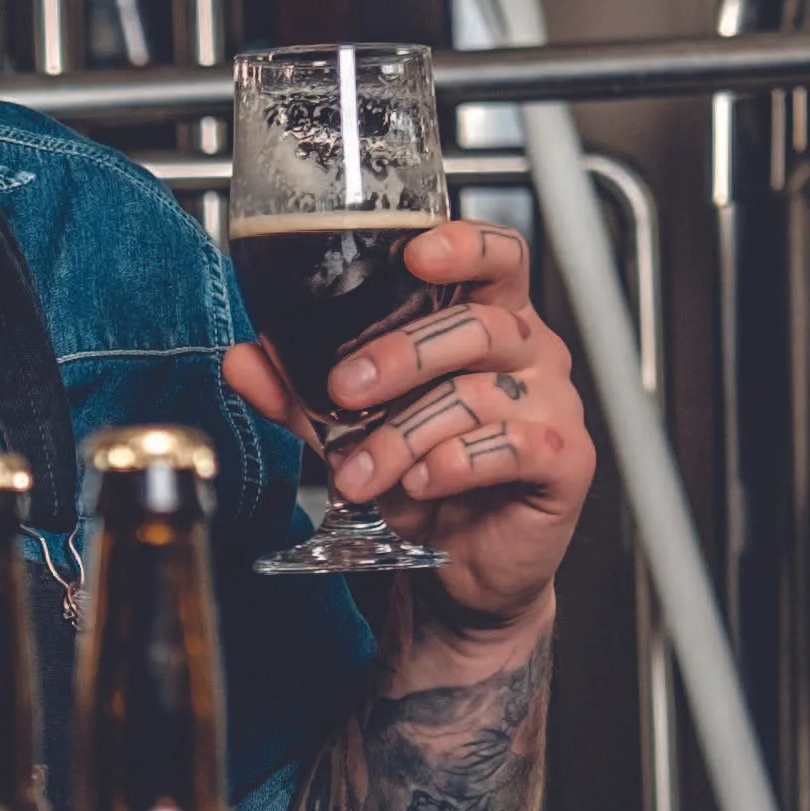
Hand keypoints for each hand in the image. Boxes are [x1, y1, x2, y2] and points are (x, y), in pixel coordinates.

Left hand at [224, 217, 593, 635]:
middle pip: (476, 325)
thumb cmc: (423, 479)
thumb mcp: (350, 429)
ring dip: (403, 435)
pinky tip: (420, 483)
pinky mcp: (566, 459)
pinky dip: (455, 464)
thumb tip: (243, 360)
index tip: (413, 255)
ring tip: (358, 472)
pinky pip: (513, 446)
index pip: (496, 257)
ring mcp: (554, 403)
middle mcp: (530, 352)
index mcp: (488, 320)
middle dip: (399, 356)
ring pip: (478, 395)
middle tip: (343, 392)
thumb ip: (300, 392)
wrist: (460, 565)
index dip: (464, 245)